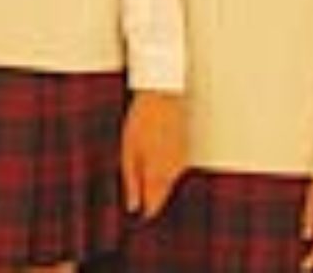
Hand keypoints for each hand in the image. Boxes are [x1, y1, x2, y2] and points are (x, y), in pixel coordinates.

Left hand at [121, 91, 186, 219]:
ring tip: (139, 173)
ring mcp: (181, 161)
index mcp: (158, 174)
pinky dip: (162, 169)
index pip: (154, 205)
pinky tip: (151, 158)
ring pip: (167, 182)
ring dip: (155, 183)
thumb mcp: (128, 151)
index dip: (144, 212)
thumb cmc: (142, 121)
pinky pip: (172, 168)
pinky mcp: (184, 150)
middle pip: (162, 195)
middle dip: (149, 199)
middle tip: (134, 196)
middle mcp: (174, 172)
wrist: (163, 96)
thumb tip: (132, 206)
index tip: (135, 217)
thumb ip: (131, 181)